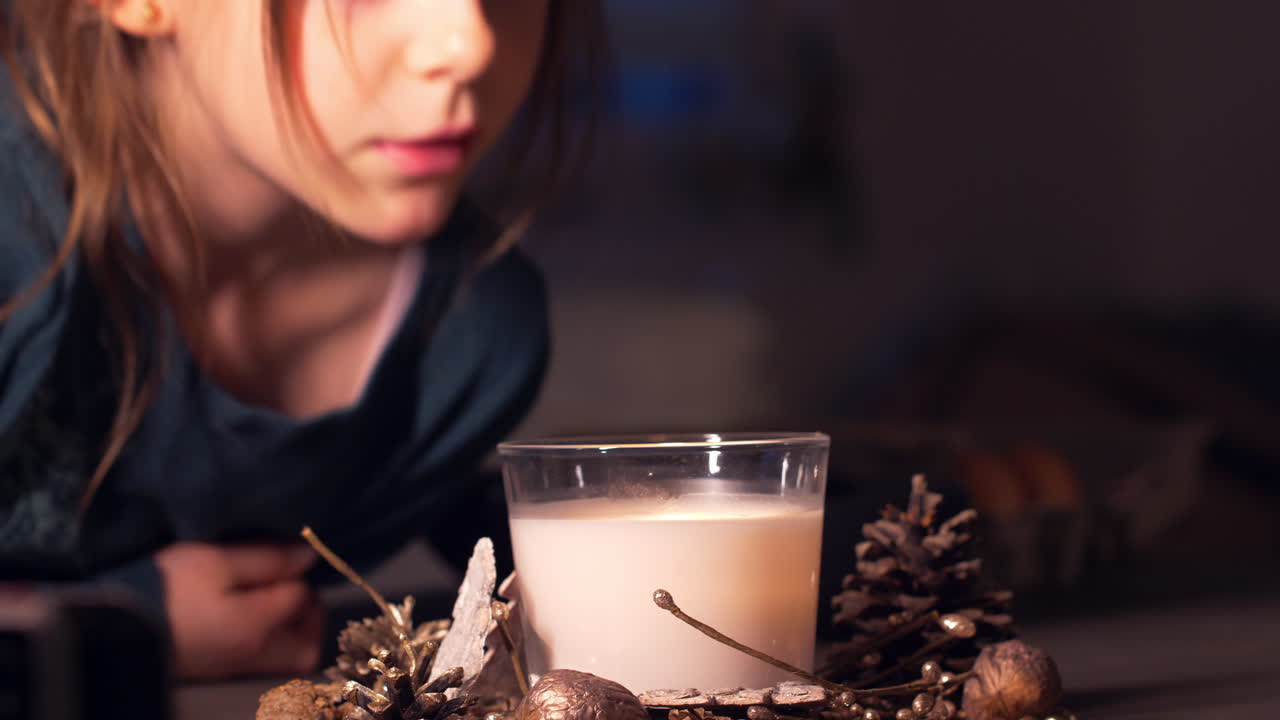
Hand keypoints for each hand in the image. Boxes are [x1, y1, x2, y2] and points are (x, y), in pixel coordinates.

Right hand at [154, 542, 325, 679]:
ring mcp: (230, 668)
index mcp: (257, 627)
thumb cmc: (165, 587)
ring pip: (283, 658)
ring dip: (288, 629)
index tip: (281, 552)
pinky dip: (264, 637)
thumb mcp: (214, 560)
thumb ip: (266, 559)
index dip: (297, 572)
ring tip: (268, 595)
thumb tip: (308, 556)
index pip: (301, 599)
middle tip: (291, 584)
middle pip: (304, 648)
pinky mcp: (211, 669)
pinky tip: (245, 611)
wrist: (109, 625)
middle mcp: (251, 655)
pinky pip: (258, 659)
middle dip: (309, 616)